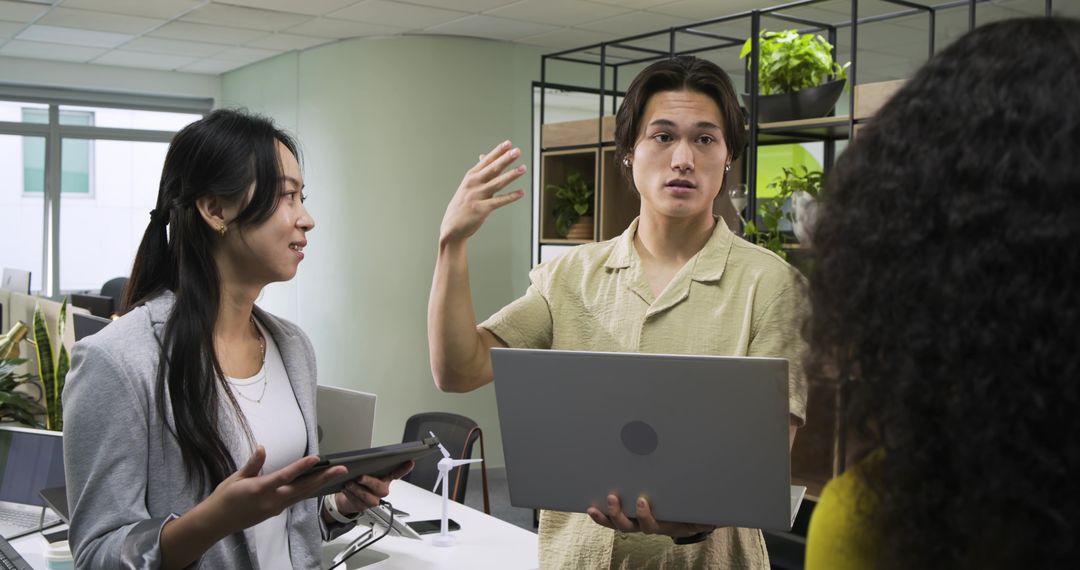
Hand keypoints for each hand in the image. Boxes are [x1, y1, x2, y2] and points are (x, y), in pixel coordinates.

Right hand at [203, 446, 346, 535]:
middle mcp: (271, 500)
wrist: (217, 522)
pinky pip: (295, 500)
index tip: (316, 458)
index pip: (286, 476)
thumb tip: (262, 448)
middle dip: (323, 478)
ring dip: (319, 484)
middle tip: (341, 469)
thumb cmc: (225, 498)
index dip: (302, 466)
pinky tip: (317, 484)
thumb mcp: (236, 478)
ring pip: (302, 495)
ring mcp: (275, 508)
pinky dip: (308, 491)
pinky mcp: (275, 512)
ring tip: (335, 475)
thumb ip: (253, 464)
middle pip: (302, 488)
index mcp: (260, 489)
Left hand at [334, 460, 414, 514]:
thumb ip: (360, 465)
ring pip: (368, 497)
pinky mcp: (364, 507)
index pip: (396, 473)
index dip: (404, 468)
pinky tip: (346, 489)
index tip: (410, 462)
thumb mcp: (358, 469)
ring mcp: (374, 499)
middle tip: (360, 477)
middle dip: (370, 482)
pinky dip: (350, 495)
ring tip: (348, 484)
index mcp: (384, 478)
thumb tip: (351, 464)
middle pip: (380, 487)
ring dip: (357, 490)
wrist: (345, 495)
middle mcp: (382, 489)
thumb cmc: (355, 479)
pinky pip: (358, 502)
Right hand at [439, 140, 526, 244]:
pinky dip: (511, 197)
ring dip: (511, 175)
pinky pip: (499, 201)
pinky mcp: (481, 209)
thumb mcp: (467, 185)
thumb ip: (479, 171)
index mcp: (470, 177)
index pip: (486, 161)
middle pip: (492, 169)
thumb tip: (484, 155)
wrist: (451, 227)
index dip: (498, 152)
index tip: (508, 143)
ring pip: (497, 183)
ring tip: (523, 168)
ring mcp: (477, 196)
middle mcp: (473, 184)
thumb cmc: (462, 205)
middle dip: (505, 159)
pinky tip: (521, 192)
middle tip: (517, 151)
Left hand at [586, 493, 715, 538]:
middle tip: (613, 498)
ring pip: (617, 523)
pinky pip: (611, 519)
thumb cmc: (691, 513)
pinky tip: (590, 507)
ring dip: (605, 515)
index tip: (641, 502)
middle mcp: (645, 525)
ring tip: (595, 506)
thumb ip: (705, 518)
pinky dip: (601, 515)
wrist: (686, 517)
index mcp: (662, 525)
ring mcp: (634, 521)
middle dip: (618, 514)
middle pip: (628, 526)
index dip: (644, 516)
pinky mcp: (627, 514)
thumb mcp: (699, 515)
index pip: (651, 525)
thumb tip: (717, 518)